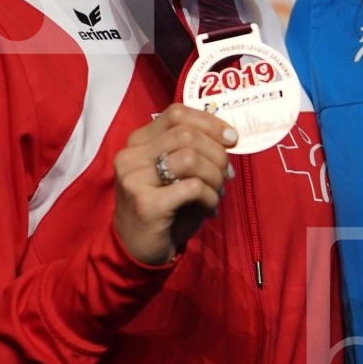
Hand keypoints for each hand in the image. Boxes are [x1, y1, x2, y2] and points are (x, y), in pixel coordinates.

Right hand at [113, 104, 237, 265]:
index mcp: (138, 141)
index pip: (176, 114)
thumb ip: (194, 150)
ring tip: (218, 192)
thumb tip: (229, 138)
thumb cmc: (165, 207)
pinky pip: (193, 188)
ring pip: (190, 158)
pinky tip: (209, 209)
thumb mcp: (176, 172)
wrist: (138, 249)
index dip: (209, 122)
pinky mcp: (146, 204)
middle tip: (227, 174)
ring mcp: (134, 179)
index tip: (231, 139)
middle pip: (187, 135)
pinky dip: (210, 197)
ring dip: (215, 176)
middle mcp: (131, 156)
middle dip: (217, 153)